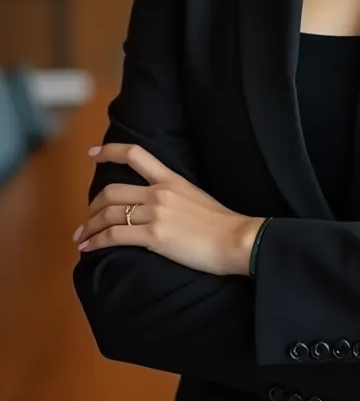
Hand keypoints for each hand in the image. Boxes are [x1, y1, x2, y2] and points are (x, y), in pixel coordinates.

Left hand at [73, 143, 263, 275]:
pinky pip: (114, 236)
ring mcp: (155, 213)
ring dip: (90, 227)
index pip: (136, 155)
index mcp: (171, 180)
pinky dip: (97, 242)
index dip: (110, 152)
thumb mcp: (197, 197)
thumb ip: (175, 197)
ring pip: (109, 215)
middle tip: (86, 220)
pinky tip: (89, 248)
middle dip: (92, 207)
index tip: (92, 154)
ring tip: (82, 238)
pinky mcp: (154, 236)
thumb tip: (160, 207)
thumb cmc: (223, 224)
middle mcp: (159, 192)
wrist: (236, 239)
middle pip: (112, 192)